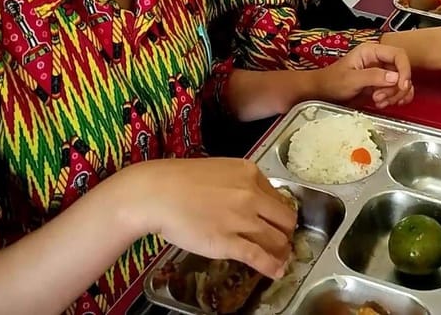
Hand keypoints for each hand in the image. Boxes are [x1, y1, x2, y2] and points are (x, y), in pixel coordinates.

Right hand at [130, 158, 297, 278]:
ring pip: (276, 239)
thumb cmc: (178, 180)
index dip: (279, 213)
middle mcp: (252, 195)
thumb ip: (239, 182)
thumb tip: (250, 198)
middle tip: (281, 240)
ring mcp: (242, 219)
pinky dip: (272, 266)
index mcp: (250, 173)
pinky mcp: (229, 242)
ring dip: (281, 251)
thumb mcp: (219, 169)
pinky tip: (276, 271)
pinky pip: (259, 256)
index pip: (278, 197)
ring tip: (280, 258)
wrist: (156, 193)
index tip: (277, 222)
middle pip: (284, 219)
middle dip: (285, 232)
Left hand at [318, 42, 412, 108]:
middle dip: (396, 88)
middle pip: (402, 71)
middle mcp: (379, 60)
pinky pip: (397, 90)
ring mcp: (382, 73)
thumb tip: (395, 77)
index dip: (405, 70)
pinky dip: (396, 98)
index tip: (402, 86)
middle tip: (380, 98)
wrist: (323, 92)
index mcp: (371, 51)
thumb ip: (373, 77)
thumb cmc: (332, 82)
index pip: (399, 55)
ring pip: (402, 82)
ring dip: (395, 95)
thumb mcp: (351, 79)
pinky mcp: (381, 85)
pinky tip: (385, 104)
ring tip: (378, 102)